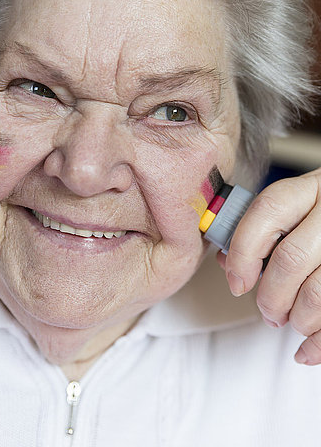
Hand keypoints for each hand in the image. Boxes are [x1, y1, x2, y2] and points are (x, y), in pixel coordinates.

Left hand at [216, 168, 320, 364]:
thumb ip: (263, 229)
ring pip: (317, 292)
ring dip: (297, 319)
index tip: (237, 283)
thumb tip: (228, 262)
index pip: (267, 212)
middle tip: (268, 312)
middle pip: (290, 260)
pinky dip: (319, 344)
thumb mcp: (298, 207)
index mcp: (309, 189)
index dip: (244, 251)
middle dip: (271, 296)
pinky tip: (307, 351)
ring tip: (292, 321)